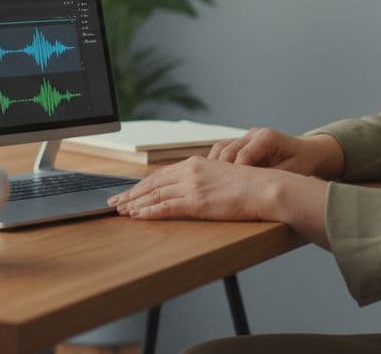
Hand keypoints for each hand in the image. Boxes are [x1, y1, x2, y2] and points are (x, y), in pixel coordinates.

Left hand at [107, 156, 282, 221]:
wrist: (266, 188)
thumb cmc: (250, 185)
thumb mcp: (222, 176)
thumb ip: (204, 179)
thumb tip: (191, 189)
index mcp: (196, 163)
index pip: (160, 174)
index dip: (141, 185)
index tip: (128, 192)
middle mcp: (190, 171)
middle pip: (152, 183)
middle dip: (130, 194)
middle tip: (113, 201)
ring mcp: (193, 186)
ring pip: (154, 195)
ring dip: (134, 204)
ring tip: (119, 210)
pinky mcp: (197, 202)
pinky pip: (165, 208)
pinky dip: (148, 212)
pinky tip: (137, 216)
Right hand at [208, 127, 344, 178]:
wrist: (306, 152)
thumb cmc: (302, 163)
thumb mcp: (291, 172)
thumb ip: (272, 176)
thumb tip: (253, 188)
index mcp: (267, 137)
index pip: (243, 154)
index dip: (235, 173)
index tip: (229, 190)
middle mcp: (254, 133)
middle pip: (228, 150)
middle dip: (220, 170)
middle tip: (214, 190)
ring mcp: (246, 136)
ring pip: (221, 147)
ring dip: (213, 165)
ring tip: (210, 185)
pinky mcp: (240, 142)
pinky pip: (221, 150)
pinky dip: (215, 163)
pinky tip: (213, 178)